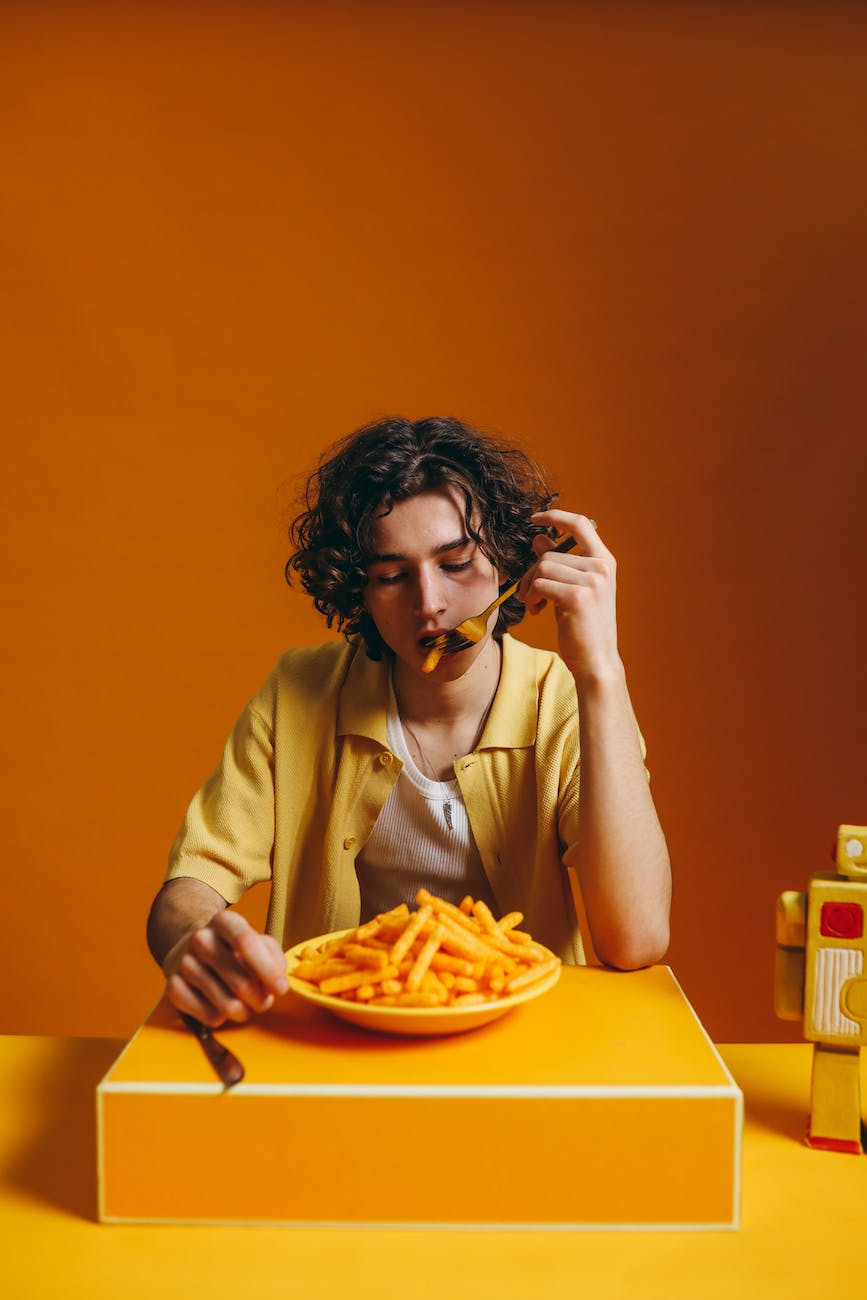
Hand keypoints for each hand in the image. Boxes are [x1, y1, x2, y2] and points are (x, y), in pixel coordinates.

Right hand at [163, 909, 288, 1027]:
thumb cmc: (233, 949)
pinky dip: (222, 1018)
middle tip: (264, 1001)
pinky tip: (222, 1007)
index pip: (247, 943)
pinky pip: (208, 1017)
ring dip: (244, 1012)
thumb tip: (276, 984)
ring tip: (245, 1005)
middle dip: (261, 1000)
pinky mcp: (172, 986)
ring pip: (226, 1005)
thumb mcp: (257, 941)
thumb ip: (274, 958)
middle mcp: (200, 938)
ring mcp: (183, 962)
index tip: (281, 989)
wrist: (190, 948)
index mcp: (224, 921)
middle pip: (240, 981)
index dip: (268, 970)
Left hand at [518, 509, 620, 682]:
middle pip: (550, 553)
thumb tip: (539, 538)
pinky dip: (531, 597)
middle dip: (531, 573)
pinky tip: (536, 611)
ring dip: (529, 587)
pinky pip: (540, 585)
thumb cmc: (584, 626)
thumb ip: (559, 562)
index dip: (556, 516)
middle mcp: (601, 567)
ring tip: (533, 604)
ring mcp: (592, 581)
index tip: (535, 518)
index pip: (581, 524)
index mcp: (605, 561)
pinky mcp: (577, 596)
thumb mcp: (573, 589)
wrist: (596, 660)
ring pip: (542, 568)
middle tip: (528, 594)